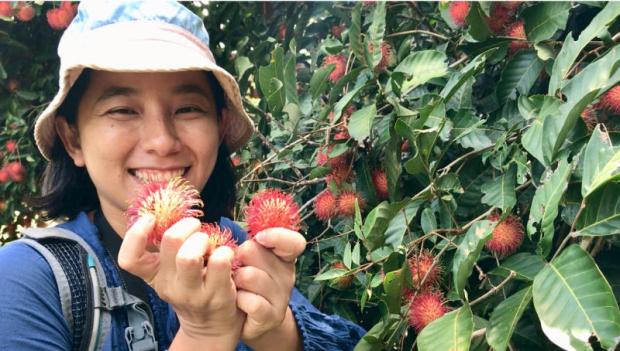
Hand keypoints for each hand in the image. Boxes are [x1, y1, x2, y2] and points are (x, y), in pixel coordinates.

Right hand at [118, 215, 243, 346]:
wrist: (212, 327)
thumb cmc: (193, 287)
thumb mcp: (173, 272)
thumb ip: (168, 249)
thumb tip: (170, 212)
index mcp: (154, 275)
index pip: (129, 259)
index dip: (136, 234)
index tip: (152, 218)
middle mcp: (169, 285)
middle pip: (170, 242)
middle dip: (187, 225)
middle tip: (196, 228)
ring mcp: (192, 293)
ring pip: (190, 255)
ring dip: (204, 240)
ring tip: (210, 243)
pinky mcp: (216, 296)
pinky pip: (220, 261)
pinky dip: (226, 251)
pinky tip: (227, 254)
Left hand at [234, 227, 305, 348]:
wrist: (249, 322)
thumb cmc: (246, 284)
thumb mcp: (250, 261)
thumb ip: (249, 247)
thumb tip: (238, 244)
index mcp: (284, 257)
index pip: (294, 242)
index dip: (276, 236)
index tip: (259, 238)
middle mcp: (287, 276)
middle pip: (252, 250)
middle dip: (237, 258)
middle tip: (238, 270)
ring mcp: (282, 297)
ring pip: (248, 276)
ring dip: (234, 281)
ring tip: (236, 288)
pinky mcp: (272, 317)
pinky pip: (250, 301)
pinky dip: (238, 300)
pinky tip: (239, 303)